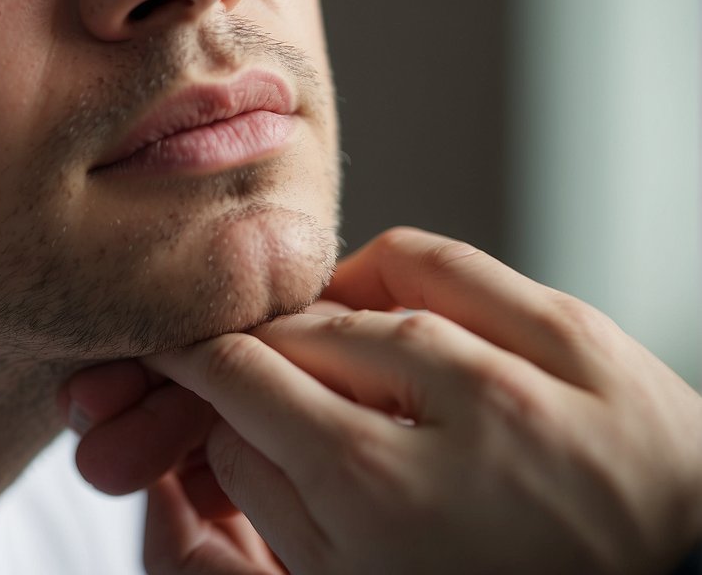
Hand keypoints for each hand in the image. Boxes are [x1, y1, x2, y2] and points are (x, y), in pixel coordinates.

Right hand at [64, 227, 701, 574]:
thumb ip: (273, 501)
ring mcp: (534, 371)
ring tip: (320, 343)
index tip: (178, 350)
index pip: (241, 378)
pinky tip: (385, 302)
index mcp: (385, 499)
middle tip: (241, 360)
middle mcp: (460, 421)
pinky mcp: (589, 341)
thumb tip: (223, 418)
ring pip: (374, 286)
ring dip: (325, 308)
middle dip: (252, 342)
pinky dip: (400, 273)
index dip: (191, 356)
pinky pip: (460, 265)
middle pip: (302, 333)